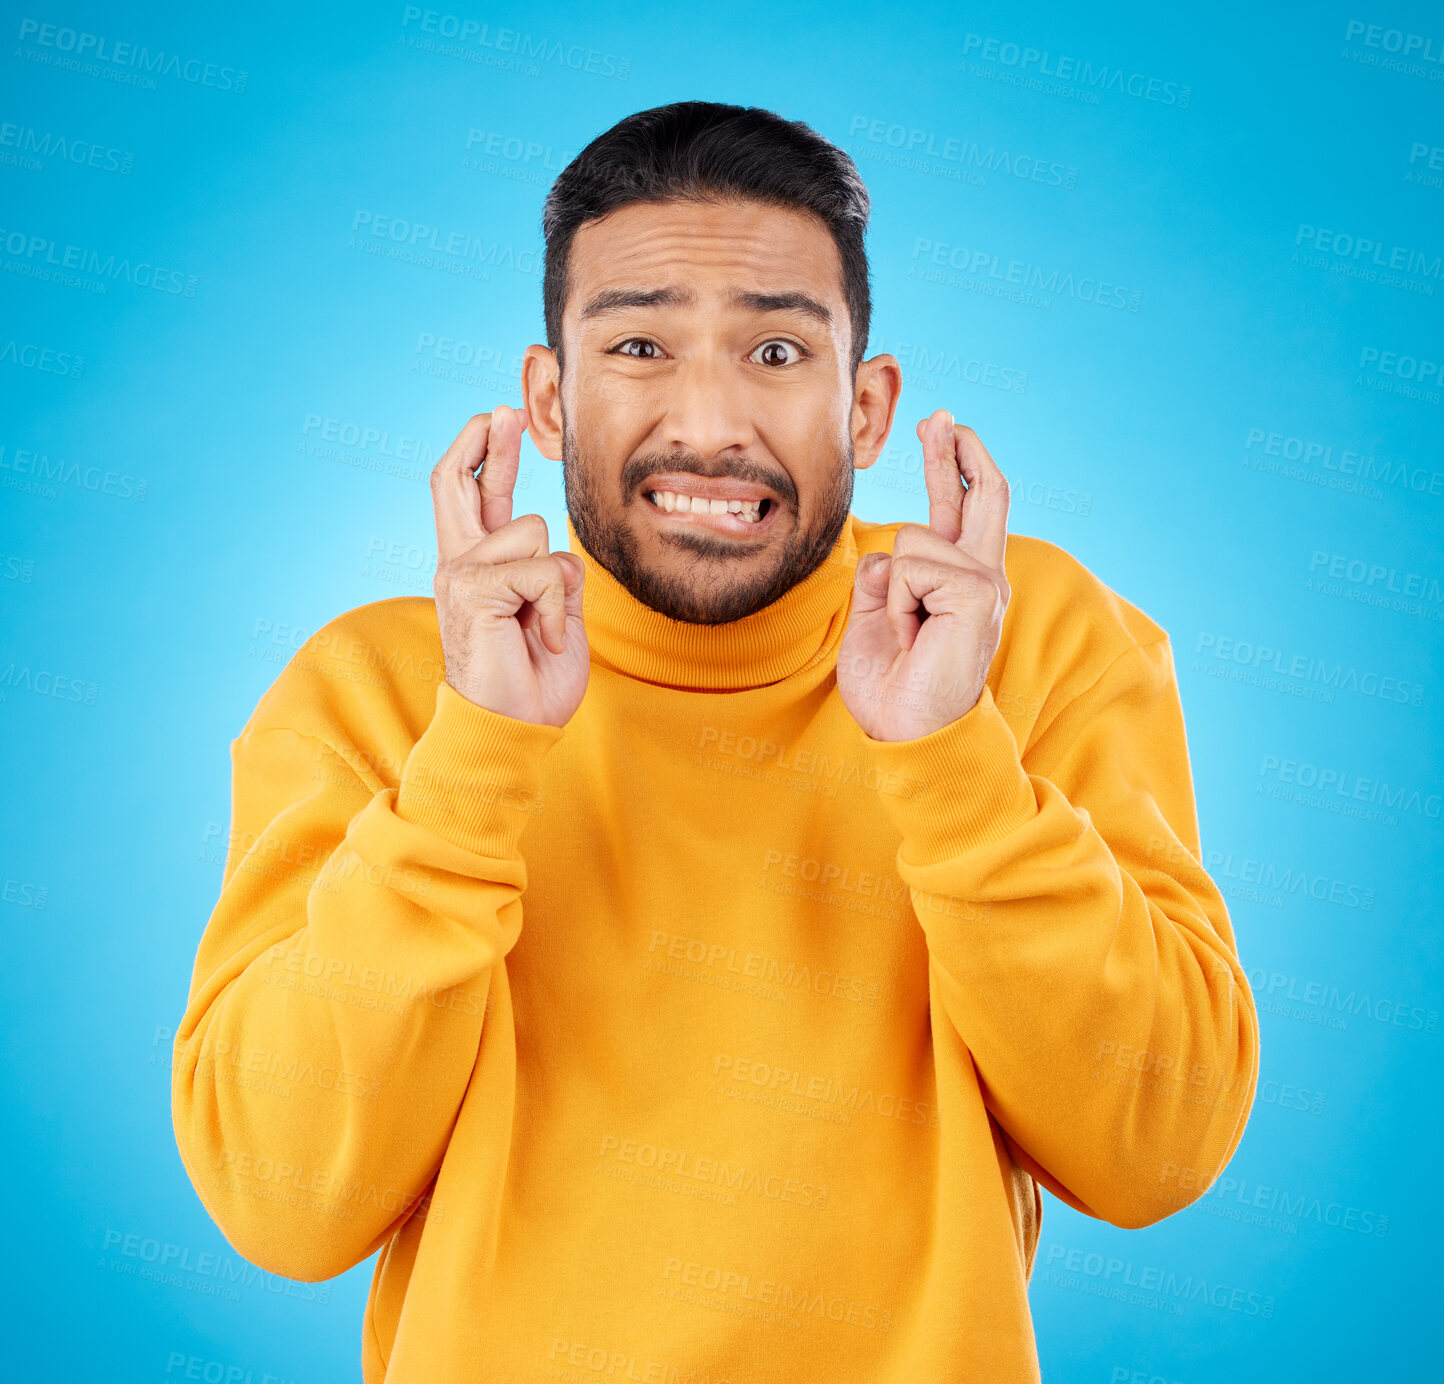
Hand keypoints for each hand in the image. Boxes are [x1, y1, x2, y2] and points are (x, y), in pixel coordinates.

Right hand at [430, 406, 588, 727]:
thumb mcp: (556, 613)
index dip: (486, 452)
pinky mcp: (469, 590)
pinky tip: (545, 638)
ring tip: (545, 628)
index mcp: (478, 566)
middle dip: (485, 440)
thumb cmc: (533, 679)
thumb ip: (553, 573)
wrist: (512, 729)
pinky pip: (541, 569)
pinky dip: (557, 607)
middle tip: (506, 409)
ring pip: (532, 530)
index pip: (473, 494)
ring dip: (559, 582)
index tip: (502, 417)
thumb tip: (559, 548)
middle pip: (456, 480)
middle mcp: (458, 563)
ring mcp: (458, 574)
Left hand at [837, 409, 1010, 741]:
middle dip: (952, 450)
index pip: (961, 510)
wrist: (906, 732)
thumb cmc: (892, 688)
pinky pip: (911, 566)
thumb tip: (881, 551)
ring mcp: (985, 584)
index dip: (951, 466)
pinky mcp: (978, 593)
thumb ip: (882, 579)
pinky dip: (897, 601)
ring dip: (890, 589)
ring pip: (912, 539)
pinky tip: (913, 632)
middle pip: (979, 494)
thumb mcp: (875, 618)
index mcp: (959, 583)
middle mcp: (982, 577)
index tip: (940, 429)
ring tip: (904, 631)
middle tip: (938, 413)